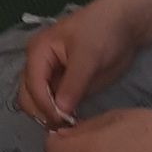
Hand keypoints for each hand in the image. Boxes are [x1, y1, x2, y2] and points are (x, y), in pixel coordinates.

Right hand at [17, 0, 137, 125]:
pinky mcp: (63, 85)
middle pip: (28, 97)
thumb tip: (60, 111)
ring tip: (69, 125)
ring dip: (49, 116)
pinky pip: (54, 104)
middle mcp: (38, 65)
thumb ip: (73, 84)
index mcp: (38, 52)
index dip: (45, 106)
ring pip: (38, 103)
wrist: (123, 25)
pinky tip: (73, 120)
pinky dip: (59, 114)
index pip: (33, 86)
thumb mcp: (88, 56)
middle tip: (65, 126)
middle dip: (42, 113)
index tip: (63, 120)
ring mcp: (50, 76)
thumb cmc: (102, 31)